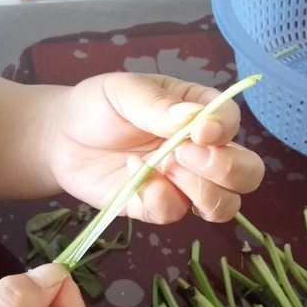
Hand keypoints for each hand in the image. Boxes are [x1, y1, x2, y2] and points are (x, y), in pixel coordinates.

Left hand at [46, 73, 264, 223]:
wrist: (59, 140)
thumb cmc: (96, 106)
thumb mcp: (122, 91)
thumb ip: (157, 104)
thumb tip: (194, 118)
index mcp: (199, 112)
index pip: (232, 122)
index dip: (224, 130)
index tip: (198, 131)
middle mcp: (201, 151)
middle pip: (247, 173)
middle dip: (226, 170)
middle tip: (183, 157)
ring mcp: (183, 184)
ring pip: (225, 205)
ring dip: (201, 192)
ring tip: (163, 169)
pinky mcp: (158, 207)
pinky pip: (176, 214)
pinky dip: (159, 200)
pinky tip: (134, 177)